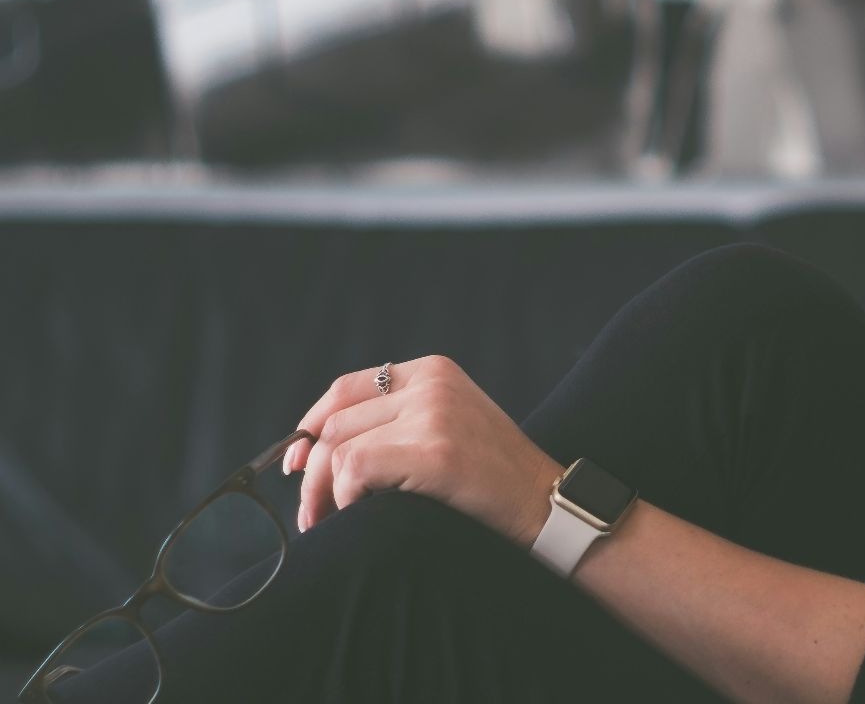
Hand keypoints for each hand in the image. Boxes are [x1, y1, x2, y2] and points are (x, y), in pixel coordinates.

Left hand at [281, 355, 565, 549]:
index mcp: (434, 370)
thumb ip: (399, 419)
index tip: (295, 463)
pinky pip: (356, 468)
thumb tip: (316, 447)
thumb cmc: (494, 476)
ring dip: (323, 492)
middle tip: (310, 511)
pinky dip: (344, 496)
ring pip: (340, 448)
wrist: (544, 500)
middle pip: (337, 422)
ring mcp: (434, 414)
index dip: (310, 426)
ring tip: (328, 520)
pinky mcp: (434, 451)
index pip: (347, 388)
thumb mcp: (450, 425)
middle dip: (311, 471)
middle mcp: (432, 384)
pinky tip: (356, 513)